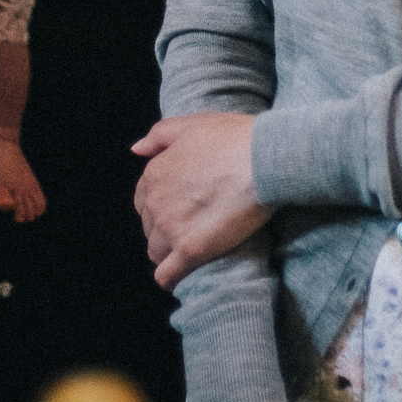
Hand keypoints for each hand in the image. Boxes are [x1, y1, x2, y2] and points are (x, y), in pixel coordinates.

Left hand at [131, 113, 271, 289]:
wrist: (265, 160)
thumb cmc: (236, 138)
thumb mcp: (194, 123)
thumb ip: (159, 135)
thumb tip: (136, 150)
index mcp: (155, 173)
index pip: (144, 200)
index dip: (162, 205)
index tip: (183, 207)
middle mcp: (157, 202)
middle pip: (150, 227)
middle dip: (166, 229)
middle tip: (194, 226)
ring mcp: (171, 228)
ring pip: (156, 252)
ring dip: (170, 253)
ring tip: (194, 250)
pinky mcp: (190, 250)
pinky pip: (167, 276)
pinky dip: (173, 277)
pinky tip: (186, 273)